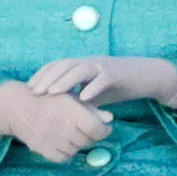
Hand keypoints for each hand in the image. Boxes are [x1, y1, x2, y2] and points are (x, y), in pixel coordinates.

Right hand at [0, 80, 112, 162]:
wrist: (18, 106)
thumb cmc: (49, 99)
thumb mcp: (70, 98)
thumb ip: (91, 109)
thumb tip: (110, 119)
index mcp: (70, 110)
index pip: (96, 128)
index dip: (104, 130)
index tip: (104, 128)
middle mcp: (61, 125)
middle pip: (87, 140)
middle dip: (91, 136)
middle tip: (86, 129)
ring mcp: (51, 138)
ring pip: (76, 149)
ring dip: (78, 143)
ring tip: (72, 133)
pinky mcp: (41, 148)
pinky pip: (62, 157)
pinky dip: (66, 152)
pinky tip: (63, 142)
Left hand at [27, 56, 176, 109]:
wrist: (146, 77)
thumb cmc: (118, 85)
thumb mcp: (94, 93)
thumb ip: (77, 99)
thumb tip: (59, 113)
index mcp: (82, 65)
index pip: (57, 65)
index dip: (43, 74)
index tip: (30, 88)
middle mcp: (90, 62)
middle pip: (64, 65)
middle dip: (47, 77)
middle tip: (34, 92)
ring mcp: (104, 66)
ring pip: (80, 69)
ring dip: (65, 81)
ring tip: (52, 93)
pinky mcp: (118, 74)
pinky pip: (103, 78)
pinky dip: (93, 88)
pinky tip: (83, 99)